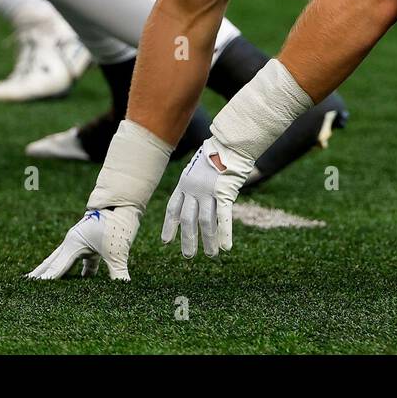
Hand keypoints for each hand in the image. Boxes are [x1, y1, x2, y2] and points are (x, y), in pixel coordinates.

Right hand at [27, 207, 140, 280]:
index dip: (45, 280)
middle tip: (25, 285)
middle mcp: (73, 244)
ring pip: (66, 262)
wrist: (123, 202)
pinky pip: (82, 263)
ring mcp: (82, 244)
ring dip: (58, 274)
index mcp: (74, 245)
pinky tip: (79, 286)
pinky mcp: (93, 245)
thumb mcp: (118, 252)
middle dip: (40, 274)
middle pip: (53, 263)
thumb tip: (124, 289)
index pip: (56, 268)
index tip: (31, 289)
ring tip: (46, 286)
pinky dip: (79, 274)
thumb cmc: (117, 224)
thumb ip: (118, 273)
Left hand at [161, 137, 252, 257]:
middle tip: (188, 256)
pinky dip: (225, 233)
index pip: (174, 208)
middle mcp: (193, 189)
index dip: (170, 226)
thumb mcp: (200, 167)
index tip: (166, 241)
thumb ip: (198, 184)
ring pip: (205, 222)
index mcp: (185, 182)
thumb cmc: (218, 152)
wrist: (230, 141)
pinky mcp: (224, 192)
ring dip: (208, 241)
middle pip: (187, 219)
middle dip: (187, 239)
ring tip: (211, 255)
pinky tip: (226, 247)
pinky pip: (224, 217)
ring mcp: (208, 191)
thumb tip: (200, 198)